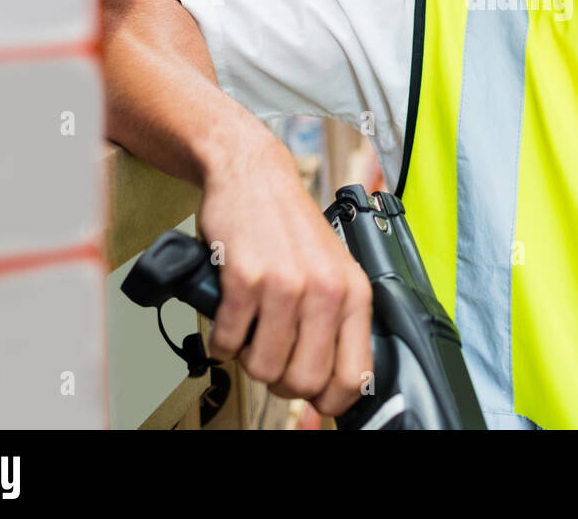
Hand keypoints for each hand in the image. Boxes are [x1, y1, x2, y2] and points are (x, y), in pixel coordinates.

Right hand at [197, 132, 372, 416]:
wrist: (255, 178)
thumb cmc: (292, 229)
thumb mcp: (335, 271)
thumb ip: (339, 322)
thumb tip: (336, 384)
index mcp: (354, 294)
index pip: (355, 377)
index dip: (329, 400)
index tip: (313, 396)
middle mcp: (325, 291)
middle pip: (304, 382)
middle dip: (281, 380)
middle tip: (272, 356)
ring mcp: (286, 285)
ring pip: (263, 368)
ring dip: (248, 358)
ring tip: (252, 329)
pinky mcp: (245, 279)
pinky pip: (228, 342)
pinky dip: (223, 340)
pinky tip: (231, 317)